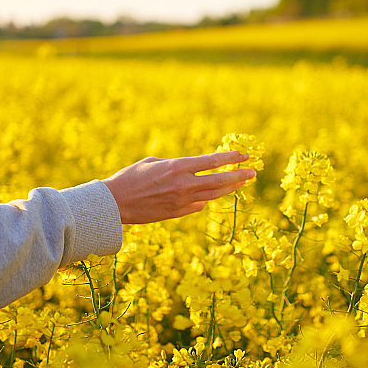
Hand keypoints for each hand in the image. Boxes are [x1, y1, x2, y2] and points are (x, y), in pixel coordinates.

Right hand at [101, 151, 255, 223]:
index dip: (230, 157)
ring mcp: (182, 201)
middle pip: (219, 179)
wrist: (115, 204)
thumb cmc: (130, 178)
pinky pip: (199, 205)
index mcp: (177, 167)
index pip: (212, 161)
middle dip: (239, 175)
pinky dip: (208, 199)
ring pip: (213, 194)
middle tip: (253, 172)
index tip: (244, 154)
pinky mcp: (178, 213)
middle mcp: (184, 184)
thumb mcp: (153, 163)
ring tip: (242, 183)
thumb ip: (176, 167)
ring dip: (230, 188)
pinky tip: (214, 194)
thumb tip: (190, 173)